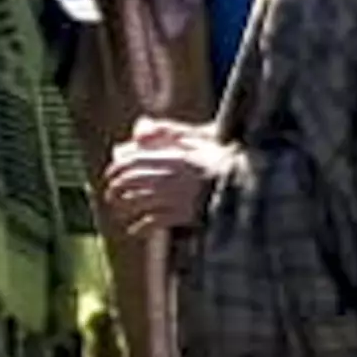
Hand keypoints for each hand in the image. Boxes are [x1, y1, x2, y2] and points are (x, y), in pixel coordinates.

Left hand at [101, 124, 220, 230]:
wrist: (247, 183)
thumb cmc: (223, 158)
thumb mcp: (199, 137)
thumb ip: (169, 131)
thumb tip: (140, 127)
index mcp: (172, 156)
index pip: (133, 161)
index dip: (117, 168)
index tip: (110, 173)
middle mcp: (168, 177)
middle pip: (130, 183)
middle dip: (115, 189)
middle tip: (111, 194)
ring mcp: (173, 197)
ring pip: (137, 203)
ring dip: (124, 208)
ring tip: (120, 211)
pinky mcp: (181, 215)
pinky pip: (152, 223)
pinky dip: (140, 227)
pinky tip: (136, 229)